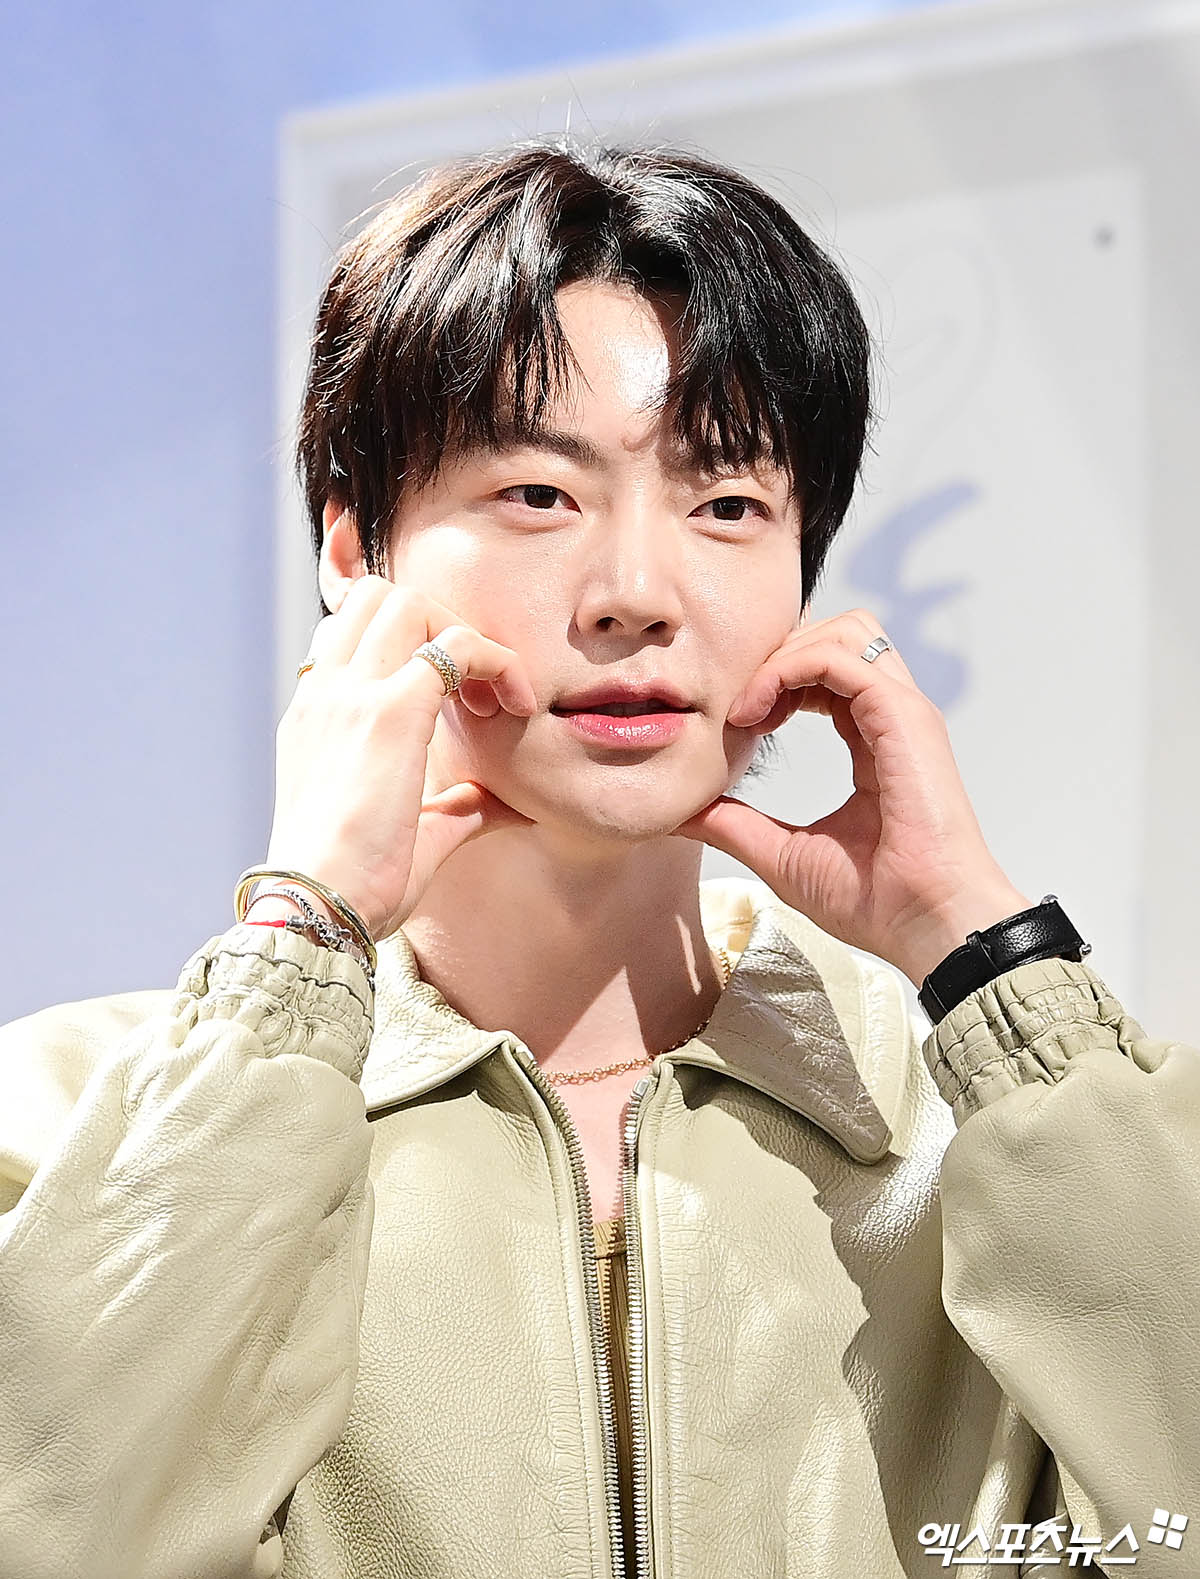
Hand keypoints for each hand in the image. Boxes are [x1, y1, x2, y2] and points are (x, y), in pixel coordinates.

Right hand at [263, 575, 537, 942]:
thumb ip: (456, 806)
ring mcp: (352, 694)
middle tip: (480, 692)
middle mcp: (327, 692)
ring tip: (494, 700)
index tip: (461, 700)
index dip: (414, 643)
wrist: (316, 909)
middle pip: (382, 597)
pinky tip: (518, 707)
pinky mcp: (390, 712)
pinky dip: (497, 661)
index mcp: (316, 714)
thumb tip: (509, 804)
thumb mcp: (410, 831)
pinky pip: (456, 646)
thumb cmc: (355, 886)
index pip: (354, 630)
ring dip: (464, 634)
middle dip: (443, 624)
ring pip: (411, 602)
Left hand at [674, 608, 1031, 986]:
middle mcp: (892, 716)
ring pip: (842, 631)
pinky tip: (757, 713)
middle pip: (836, 634)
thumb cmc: (874, 900)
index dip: (773, 680)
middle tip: (737, 709)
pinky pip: (838, 657)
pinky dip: (788, 670)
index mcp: (874, 738)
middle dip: (777, 656)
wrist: (925, 926)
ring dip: (783, 656)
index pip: (825, 671)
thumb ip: (735, 825)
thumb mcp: (781, 854)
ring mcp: (902, 712)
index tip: (735, 723)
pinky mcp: (904, 717)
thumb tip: (682, 813)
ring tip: (747, 708)